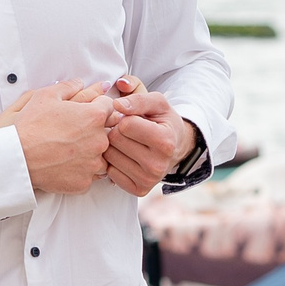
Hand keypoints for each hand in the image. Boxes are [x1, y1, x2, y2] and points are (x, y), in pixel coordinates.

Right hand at [0, 79, 112, 194]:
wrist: (16, 158)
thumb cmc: (29, 126)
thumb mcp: (44, 96)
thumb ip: (67, 86)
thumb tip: (79, 83)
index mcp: (94, 116)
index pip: (110, 107)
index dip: (96, 107)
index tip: (84, 112)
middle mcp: (99, 140)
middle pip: (108, 132)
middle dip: (94, 131)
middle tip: (72, 133)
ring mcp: (93, 163)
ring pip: (101, 156)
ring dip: (89, 153)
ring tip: (68, 151)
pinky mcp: (84, 181)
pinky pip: (89, 175)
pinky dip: (80, 171)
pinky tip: (64, 165)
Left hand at [102, 76, 197, 195]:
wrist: (175, 148)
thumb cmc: (162, 121)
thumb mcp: (156, 102)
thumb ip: (137, 95)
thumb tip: (116, 102)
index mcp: (165, 141)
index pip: (126, 125)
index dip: (124, 117)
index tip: (131, 118)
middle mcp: (158, 165)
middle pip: (115, 140)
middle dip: (116, 131)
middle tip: (127, 131)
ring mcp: (148, 180)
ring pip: (109, 157)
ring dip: (113, 146)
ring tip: (126, 143)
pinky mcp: (138, 190)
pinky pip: (109, 172)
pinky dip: (113, 163)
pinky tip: (124, 157)